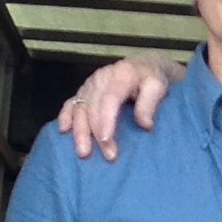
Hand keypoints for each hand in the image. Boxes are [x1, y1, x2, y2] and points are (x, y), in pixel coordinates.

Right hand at [58, 54, 180, 156]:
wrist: (143, 65)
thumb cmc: (152, 78)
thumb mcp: (158, 86)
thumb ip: (150, 103)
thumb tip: (144, 124)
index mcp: (121, 75)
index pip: (109, 100)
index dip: (106, 121)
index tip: (107, 141)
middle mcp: (101, 78)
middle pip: (93, 107)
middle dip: (96, 133)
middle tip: (107, 156)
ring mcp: (90, 84)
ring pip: (79, 108)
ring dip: (80, 131)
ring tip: (83, 152)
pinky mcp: (84, 90)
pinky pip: (71, 103)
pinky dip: (65, 116)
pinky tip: (63, 130)